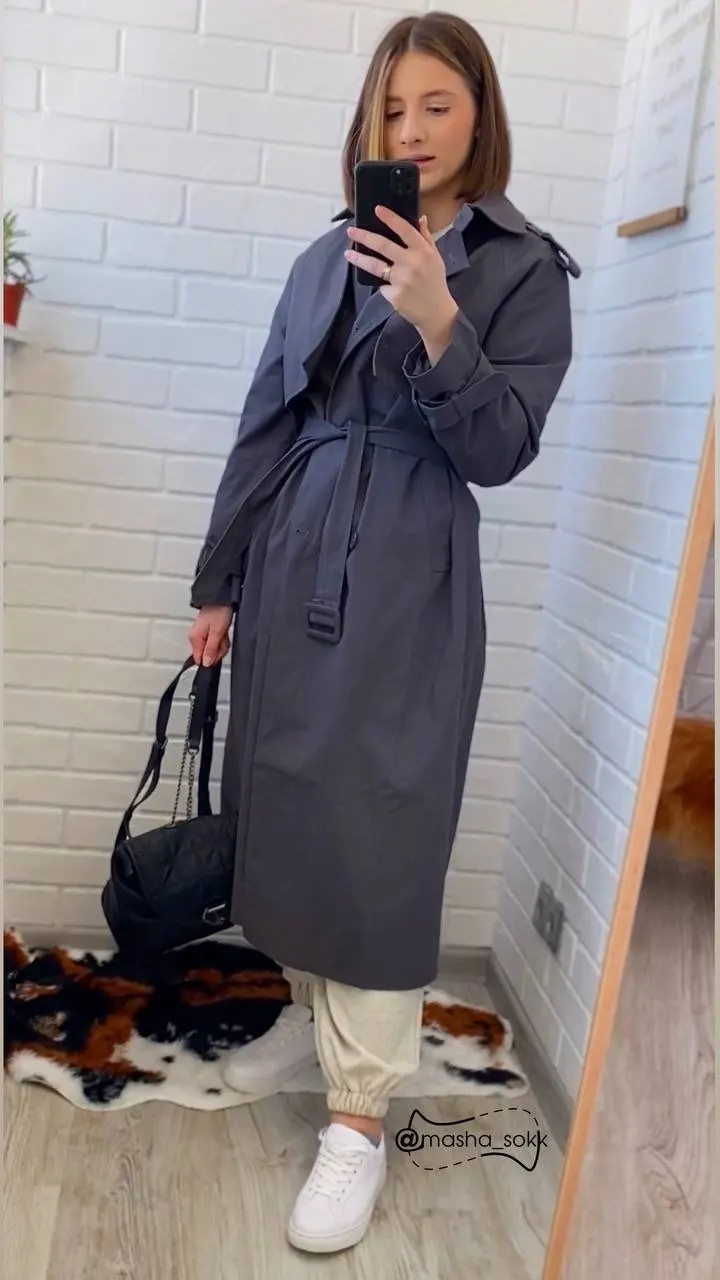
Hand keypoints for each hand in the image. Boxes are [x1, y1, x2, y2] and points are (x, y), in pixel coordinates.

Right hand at [189, 605, 232, 666]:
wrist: (222, 598)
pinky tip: (224, 632)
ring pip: (214, 649)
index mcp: (195, 638)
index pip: (200, 659)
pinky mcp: (210, 632)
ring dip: (222, 644)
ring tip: (224, 633)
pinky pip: (217, 642)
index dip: (211, 658)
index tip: (218, 651)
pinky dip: (223, 639)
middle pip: (208, 655)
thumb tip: (206, 663)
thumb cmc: (218, 611)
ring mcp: (203, 635)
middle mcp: (197, 638)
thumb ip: (211, 649)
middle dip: (219, 650)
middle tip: (222, 639)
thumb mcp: (216, 632)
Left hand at [345, 207, 457, 346]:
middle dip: (364, 236)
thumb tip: (420, 218)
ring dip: (359, 258)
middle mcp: (412, 263)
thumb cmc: (435, 282)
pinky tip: (390, 287)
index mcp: (423, 252)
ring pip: (375, 266)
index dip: (391, 218)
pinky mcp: (394, 295)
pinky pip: (382, 285)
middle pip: (383, 246)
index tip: (377, 209)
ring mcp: (402, 280)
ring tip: (348, 253)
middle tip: (351, 231)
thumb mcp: (435, 258)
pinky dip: (384, 284)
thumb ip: (426, 238)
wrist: (436, 312)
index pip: (405, 230)